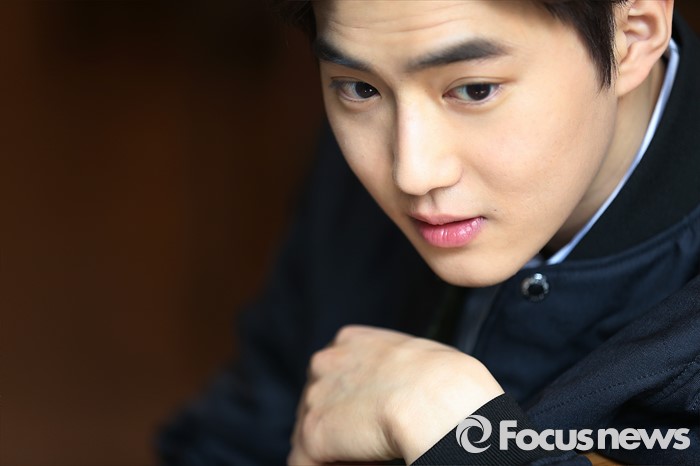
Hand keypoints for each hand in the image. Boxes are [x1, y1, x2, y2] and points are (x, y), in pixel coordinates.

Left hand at [288, 325, 502, 464]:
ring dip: (335, 451)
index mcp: (351, 341)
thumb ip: (395, 367)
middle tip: (368, 444)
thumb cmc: (443, 380)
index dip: (351, 404)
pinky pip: (307, 461)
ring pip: (310, 434)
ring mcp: (316, 396)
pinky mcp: (313, 431)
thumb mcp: (416, 356)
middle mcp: (326, 362)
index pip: (336, 375)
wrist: (436, 398)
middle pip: (317, 402)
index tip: (370, 421)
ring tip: (370, 458)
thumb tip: (403, 391)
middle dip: (338, 427)